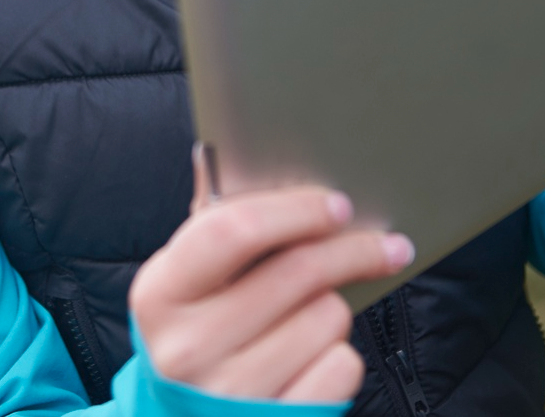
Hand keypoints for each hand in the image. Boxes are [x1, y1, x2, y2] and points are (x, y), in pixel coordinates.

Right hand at [127, 146, 412, 403]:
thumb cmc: (196, 330)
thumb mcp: (186, 280)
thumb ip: (208, 222)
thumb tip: (214, 152)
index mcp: (160, 292)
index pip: (231, 231)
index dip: (295, 210)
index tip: (338, 204)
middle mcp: (187, 346)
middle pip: (298, 273)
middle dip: (350, 250)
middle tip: (384, 243)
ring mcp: (229, 395)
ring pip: (327, 318)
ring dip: (334, 308)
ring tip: (311, 314)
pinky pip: (341, 368)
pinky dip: (339, 356)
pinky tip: (312, 356)